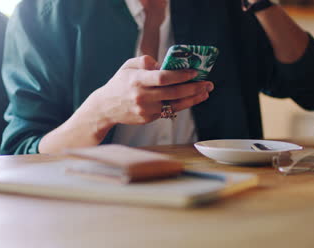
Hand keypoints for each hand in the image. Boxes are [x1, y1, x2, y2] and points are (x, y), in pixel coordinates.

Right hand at [91, 55, 213, 125]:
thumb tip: (164, 64)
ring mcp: (145, 110)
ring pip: (174, 105)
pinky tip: (191, 99)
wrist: (105, 107)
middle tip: (207, 83)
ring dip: (192, 99)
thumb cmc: (120, 83)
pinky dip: (181, 105)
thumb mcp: (128, 66)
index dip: (180, 75)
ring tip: (205, 92)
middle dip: (193, 88)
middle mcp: (142, 96)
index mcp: (137, 80)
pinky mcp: (148, 119)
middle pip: (173, 93)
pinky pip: (168, 111)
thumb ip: (145, 61)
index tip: (194, 72)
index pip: (163, 78)